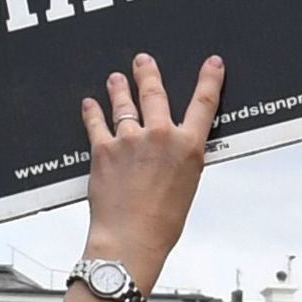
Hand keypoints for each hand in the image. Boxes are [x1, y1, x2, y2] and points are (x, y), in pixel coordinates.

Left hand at [77, 52, 222, 276]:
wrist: (130, 240)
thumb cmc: (161, 224)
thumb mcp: (186, 188)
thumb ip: (181, 160)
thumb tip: (174, 147)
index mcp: (188, 148)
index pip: (204, 103)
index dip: (209, 79)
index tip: (212, 64)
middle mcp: (160, 136)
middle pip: (155, 92)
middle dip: (148, 73)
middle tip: (143, 61)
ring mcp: (130, 139)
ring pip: (123, 103)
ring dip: (118, 88)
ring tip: (115, 79)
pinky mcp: (104, 149)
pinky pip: (96, 123)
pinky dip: (92, 112)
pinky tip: (89, 104)